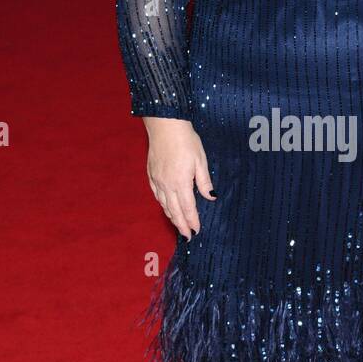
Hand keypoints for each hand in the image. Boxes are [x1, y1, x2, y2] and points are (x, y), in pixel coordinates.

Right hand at [143, 118, 215, 239]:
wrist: (165, 125)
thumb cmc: (186, 140)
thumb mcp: (201, 160)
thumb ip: (204, 181)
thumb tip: (211, 197)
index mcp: (181, 182)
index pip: (188, 208)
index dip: (192, 221)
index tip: (196, 231)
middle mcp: (167, 185)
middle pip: (174, 211)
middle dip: (181, 225)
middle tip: (187, 236)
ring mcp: (157, 180)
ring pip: (164, 205)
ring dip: (171, 217)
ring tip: (178, 225)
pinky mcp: (151, 174)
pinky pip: (157, 195)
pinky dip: (162, 204)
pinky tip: (166, 207)